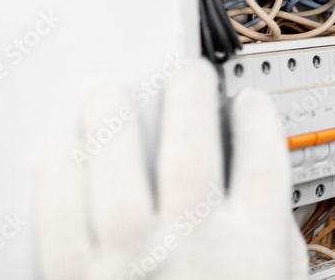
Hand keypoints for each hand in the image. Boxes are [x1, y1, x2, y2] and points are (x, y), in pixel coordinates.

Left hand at [34, 59, 306, 279]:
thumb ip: (277, 250)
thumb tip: (263, 201)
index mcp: (252, 248)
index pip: (262, 152)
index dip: (255, 113)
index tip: (246, 103)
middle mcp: (192, 243)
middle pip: (190, 140)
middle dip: (188, 91)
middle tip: (185, 74)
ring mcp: (129, 259)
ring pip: (116, 162)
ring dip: (115, 116)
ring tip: (113, 94)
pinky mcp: (72, 279)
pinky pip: (58, 210)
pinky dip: (57, 173)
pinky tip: (63, 150)